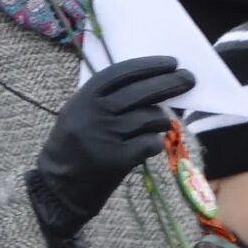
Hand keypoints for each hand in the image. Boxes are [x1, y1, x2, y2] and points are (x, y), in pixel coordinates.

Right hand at [29, 54, 186, 240]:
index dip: (149, 66)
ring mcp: (106, 136)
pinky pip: (151, 142)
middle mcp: (95, 114)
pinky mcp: (117, 159)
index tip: (171, 62)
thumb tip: (155, 79)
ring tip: (153, 125)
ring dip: (160, 120)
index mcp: (84, 98)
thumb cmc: (75, 143)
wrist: (59, 184)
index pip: (121, 74)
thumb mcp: (80, 112)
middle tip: (188, 78)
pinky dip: (154, 143)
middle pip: (142, 92)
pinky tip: (146, 144)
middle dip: (170, 83)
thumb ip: (108, 96)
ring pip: (151, 118)